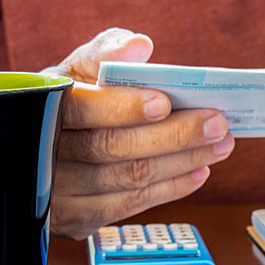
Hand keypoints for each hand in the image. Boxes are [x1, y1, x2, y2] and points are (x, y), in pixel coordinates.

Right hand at [44, 28, 233, 239]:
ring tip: (220, 145)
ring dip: (182, 162)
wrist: (46, 143)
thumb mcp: (78, 67)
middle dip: (172, 136)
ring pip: (128, 179)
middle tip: (216, 123)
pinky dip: (169, 188)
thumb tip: (138, 46)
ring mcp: (58, 192)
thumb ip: (106, 51)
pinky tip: (198, 170)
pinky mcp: (77, 219)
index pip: (82, 109)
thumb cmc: (74, 97)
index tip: (165, 101)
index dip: (123, 107)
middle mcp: (45, 152)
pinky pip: (129, 206)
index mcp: (44, 106)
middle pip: (112, 148)